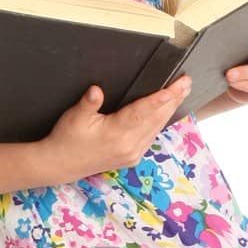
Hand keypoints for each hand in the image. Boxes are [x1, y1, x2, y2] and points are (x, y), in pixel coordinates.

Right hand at [41, 73, 191, 181]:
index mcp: (116, 134)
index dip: (160, 99)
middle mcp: (129, 146)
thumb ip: (88, 103)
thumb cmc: (67, 138)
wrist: (61, 165)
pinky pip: (152, 135)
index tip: (175, 87)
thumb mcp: (74, 117)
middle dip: (173, 99)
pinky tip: (168, 110)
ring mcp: (133, 153)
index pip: (143, 113)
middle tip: (186, 82)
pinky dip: (161, 120)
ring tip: (182, 91)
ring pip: (157, 127)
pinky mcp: (133, 157)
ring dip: (170, 108)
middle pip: (156, 118)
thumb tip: (97, 90)